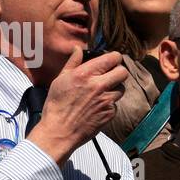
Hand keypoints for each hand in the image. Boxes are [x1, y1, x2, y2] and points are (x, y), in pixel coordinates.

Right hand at [29, 48, 126, 164]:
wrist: (59, 131)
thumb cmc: (56, 105)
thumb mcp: (60, 79)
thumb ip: (73, 62)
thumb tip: (77, 49)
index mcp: (86, 74)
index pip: (113, 58)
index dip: (114, 58)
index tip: (111, 60)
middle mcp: (99, 85)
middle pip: (123, 72)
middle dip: (118, 72)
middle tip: (110, 75)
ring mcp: (106, 101)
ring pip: (121, 89)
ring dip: (114, 89)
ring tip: (102, 92)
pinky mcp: (109, 114)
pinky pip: (115, 104)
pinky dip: (109, 104)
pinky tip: (97, 106)